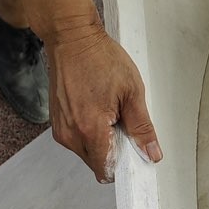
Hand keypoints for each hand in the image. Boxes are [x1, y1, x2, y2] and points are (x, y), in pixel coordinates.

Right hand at [45, 16, 161, 182]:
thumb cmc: (99, 58)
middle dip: (113, 152)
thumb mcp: (132, 92)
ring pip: (87, 152)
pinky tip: (96, 109)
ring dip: (101, 142)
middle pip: (97, 163)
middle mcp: (71, 134)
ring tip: (108, 112)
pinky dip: (89, 132)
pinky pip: (77, 140)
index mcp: (91, 129)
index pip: (106, 170)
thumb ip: (142, 128)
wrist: (71, 38)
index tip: (132, 154)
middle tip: (122, 123)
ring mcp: (61, 129)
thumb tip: (152, 153)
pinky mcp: (57, 122)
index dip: (123, 166)